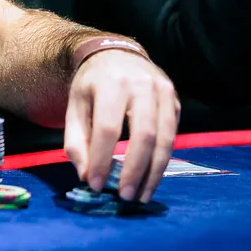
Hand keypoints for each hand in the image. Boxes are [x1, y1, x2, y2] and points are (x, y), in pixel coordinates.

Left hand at [62, 49, 179, 202]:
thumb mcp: (75, 106)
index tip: (96, 184)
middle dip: (134, 170)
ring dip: (154, 172)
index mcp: (110, 83)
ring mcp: (163, 92)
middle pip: (143, 135)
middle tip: (125, 196)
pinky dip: (162, 161)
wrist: (117, 54)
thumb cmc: (92, 84)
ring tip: (141, 195)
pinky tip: (151, 178)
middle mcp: (141, 85)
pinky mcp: (175, 101)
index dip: (103, 159)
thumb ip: (77, 141)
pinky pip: (173, 136)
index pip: (108, 128)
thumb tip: (87, 176)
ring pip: (164, 139)